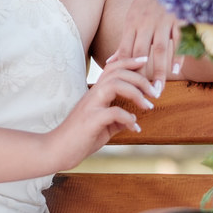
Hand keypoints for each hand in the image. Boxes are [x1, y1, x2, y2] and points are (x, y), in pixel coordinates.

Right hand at [45, 55, 155, 171]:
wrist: (57, 151)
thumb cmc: (78, 138)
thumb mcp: (102, 126)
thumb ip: (116, 119)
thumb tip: (132, 119)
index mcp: (95, 93)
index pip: (112, 68)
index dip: (129, 61)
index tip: (145, 61)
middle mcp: (93, 95)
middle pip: (117, 72)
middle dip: (140, 78)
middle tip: (155, 92)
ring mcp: (90, 106)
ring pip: (114, 85)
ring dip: (136, 93)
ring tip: (148, 106)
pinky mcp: (90, 121)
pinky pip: (113, 112)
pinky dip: (128, 119)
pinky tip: (135, 128)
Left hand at [113, 0, 182, 93]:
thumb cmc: (148, 3)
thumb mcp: (132, 18)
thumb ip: (125, 42)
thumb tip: (110, 62)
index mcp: (132, 22)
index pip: (127, 50)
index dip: (125, 69)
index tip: (125, 88)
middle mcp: (146, 22)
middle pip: (141, 52)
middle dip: (141, 74)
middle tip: (141, 95)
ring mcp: (164, 21)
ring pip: (160, 49)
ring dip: (159, 70)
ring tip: (158, 90)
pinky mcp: (180, 20)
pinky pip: (178, 40)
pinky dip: (178, 55)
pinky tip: (176, 71)